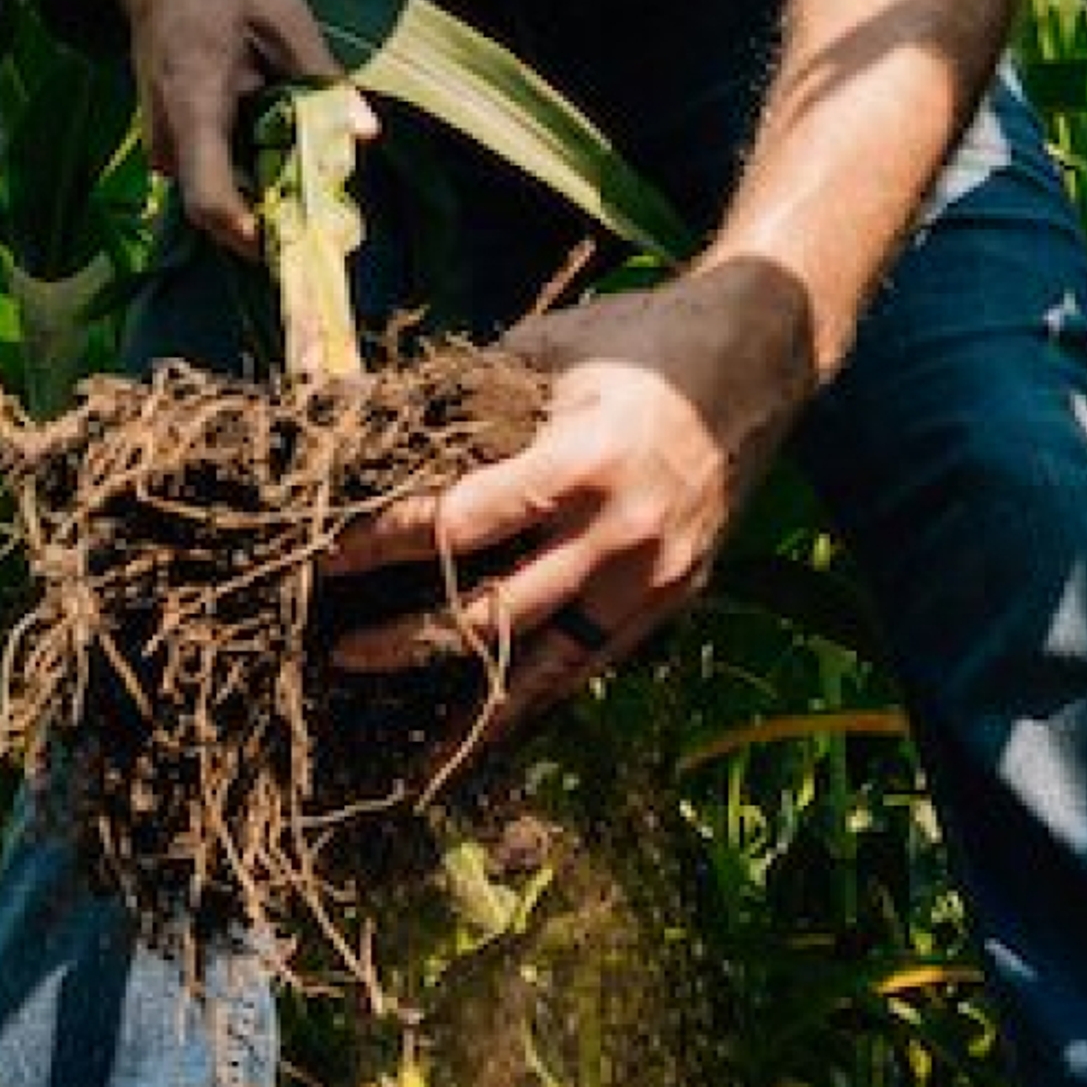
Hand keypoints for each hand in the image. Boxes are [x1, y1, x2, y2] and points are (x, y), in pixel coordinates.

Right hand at [119, 0, 367, 250]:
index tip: (301, 246)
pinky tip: (284, 142)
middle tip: (335, 217)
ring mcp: (166, 146)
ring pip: (223, 194)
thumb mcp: (285, 19)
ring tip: (315, 165)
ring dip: (268, 192)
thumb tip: (364, 133)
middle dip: (276, 218)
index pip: (211, 200)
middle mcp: (170, 138)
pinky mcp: (175, 146)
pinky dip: (254, 172)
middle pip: (221, 208)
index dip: (252, 236)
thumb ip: (321, 79)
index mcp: (193, 106)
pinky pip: (217, 176)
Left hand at [325, 263, 817, 718]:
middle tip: (341, 652)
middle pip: (492, 613)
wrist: (759, 356)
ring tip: (409, 744)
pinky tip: (490, 727)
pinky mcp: (675, 597)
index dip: (383, 546)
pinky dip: (537, 697)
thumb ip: (460, 394)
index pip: (457, 526)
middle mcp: (620, 535)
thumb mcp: (545, 350)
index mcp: (580, 465)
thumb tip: (359, 417)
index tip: (327, 556)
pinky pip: (593, 663)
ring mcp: (653, 576)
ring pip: (546, 664)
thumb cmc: (638, 341)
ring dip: (470, 702)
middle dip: (406, 639)